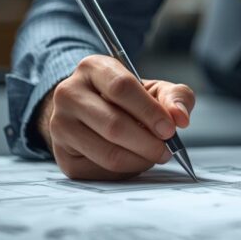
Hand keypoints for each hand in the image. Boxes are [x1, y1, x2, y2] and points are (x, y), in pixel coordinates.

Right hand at [37, 55, 195, 179]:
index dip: (149, 111)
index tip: (170, 129)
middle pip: (113, 125)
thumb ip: (174, 96)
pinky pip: (101, 171)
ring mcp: (60, 126)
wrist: (90, 113)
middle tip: (167, 150)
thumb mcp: (153, 89)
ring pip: (107, 153)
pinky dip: (126, 170)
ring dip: (140, 159)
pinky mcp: (63, 156)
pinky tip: (134, 160)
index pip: (121, 88)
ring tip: (154, 155)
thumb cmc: (126, 100)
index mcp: (92, 68)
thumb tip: (180, 117)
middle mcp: (68, 94)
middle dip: (148, 142)